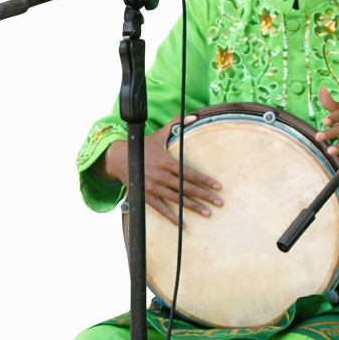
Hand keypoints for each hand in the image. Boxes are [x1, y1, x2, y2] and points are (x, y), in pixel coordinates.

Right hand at [97, 116, 222, 226]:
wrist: (118, 158)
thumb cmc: (143, 146)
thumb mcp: (159, 134)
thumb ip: (176, 124)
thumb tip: (193, 115)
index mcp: (167, 162)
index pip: (190, 173)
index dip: (205, 180)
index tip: (219, 186)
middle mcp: (161, 176)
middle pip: (187, 188)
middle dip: (205, 195)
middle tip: (220, 203)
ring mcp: (153, 187)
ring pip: (176, 200)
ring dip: (193, 207)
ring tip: (208, 213)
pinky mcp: (145, 196)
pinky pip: (160, 209)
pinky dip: (172, 217)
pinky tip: (183, 224)